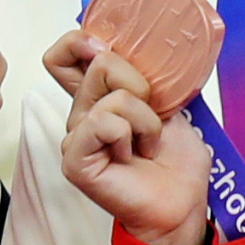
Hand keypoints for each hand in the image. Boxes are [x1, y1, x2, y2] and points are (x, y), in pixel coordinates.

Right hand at [53, 42, 214, 244]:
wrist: (182, 203)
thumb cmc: (175, 162)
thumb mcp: (168, 103)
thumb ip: (145, 75)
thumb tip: (135, 46)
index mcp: (98, 98)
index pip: (63, 55)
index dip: (79, 41)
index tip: (104, 47)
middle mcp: (83, 115)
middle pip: (98, 63)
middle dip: (139, 84)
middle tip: (150, 116)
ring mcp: (76, 138)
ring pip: (112, 97)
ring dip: (145, 120)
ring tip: (146, 144)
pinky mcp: (76, 159)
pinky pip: (103, 123)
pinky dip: (130, 136)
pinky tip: (132, 156)